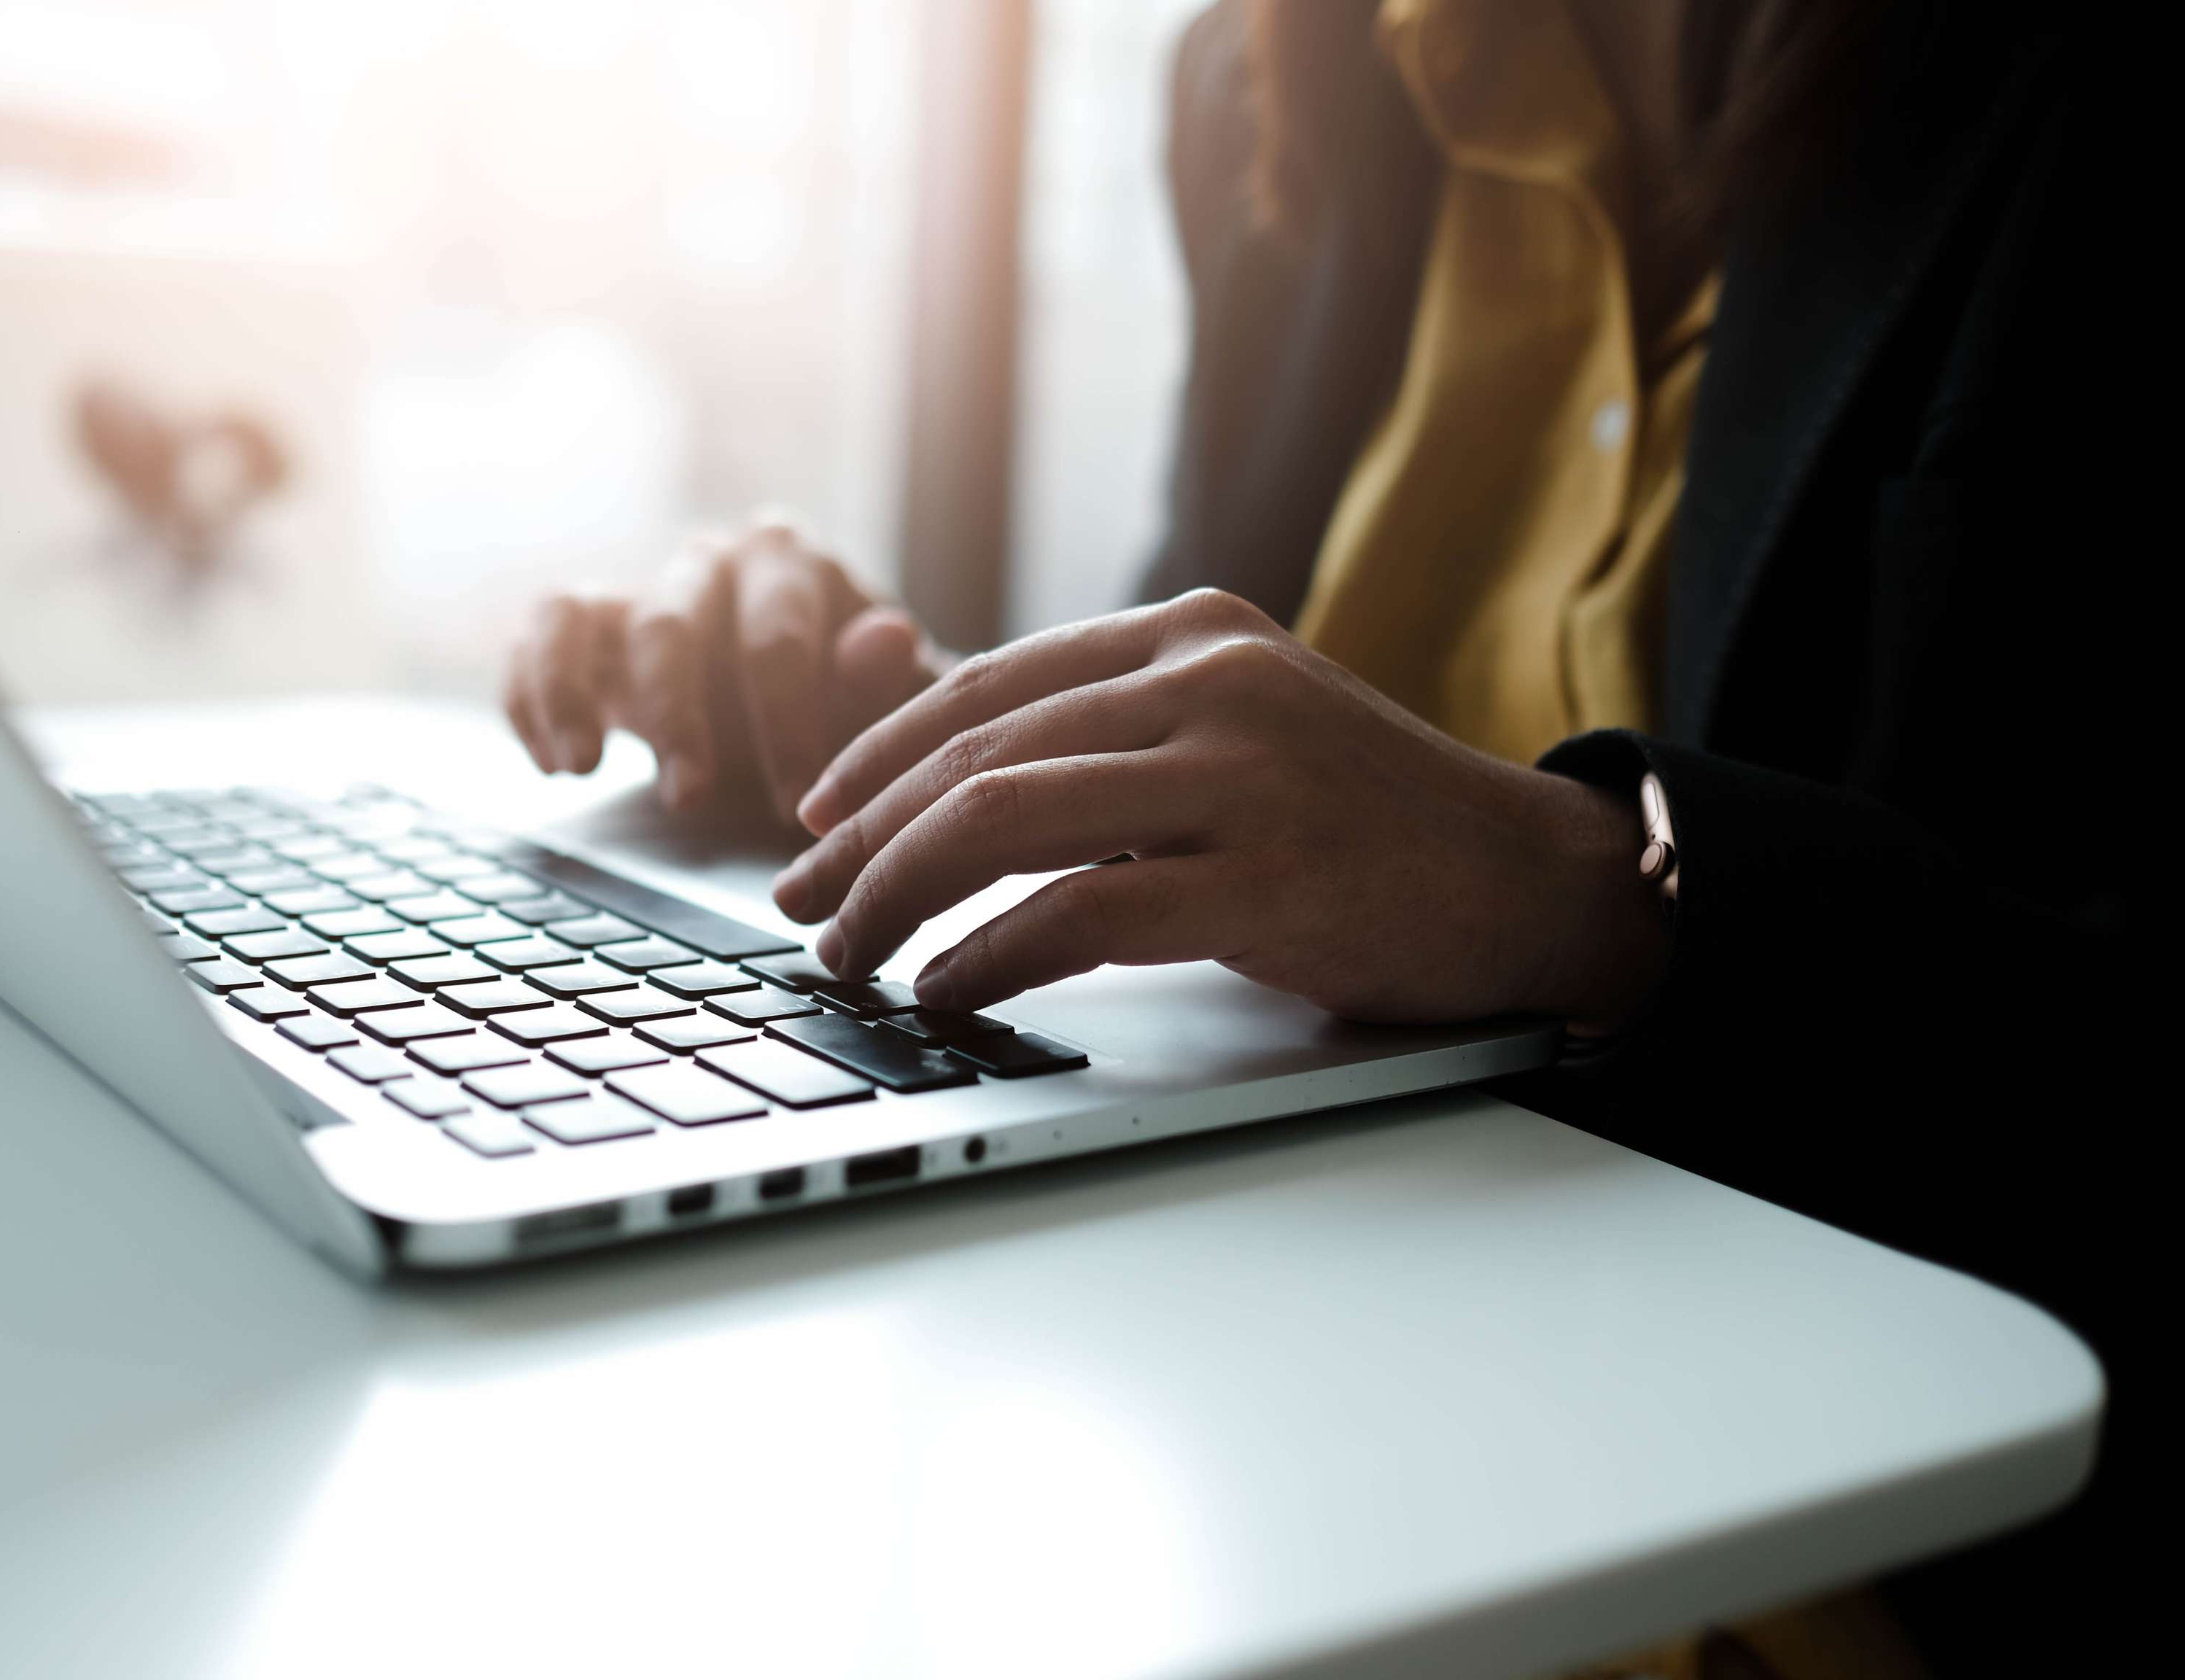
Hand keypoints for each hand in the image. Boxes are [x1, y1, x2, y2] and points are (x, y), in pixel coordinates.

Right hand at [504, 524, 942, 822]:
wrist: (804, 698)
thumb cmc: (851, 701)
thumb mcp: (884, 704)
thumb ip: (884, 679)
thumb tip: (887, 636)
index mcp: (789, 562)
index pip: (779, 639)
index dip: (785, 726)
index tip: (795, 805)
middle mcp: (709, 560)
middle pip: (673, 627)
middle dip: (678, 718)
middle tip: (690, 800)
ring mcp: (641, 586)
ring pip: (583, 616)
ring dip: (575, 694)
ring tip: (582, 768)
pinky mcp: (584, 624)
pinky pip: (538, 637)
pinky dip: (530, 694)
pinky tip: (552, 764)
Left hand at [771, 590, 1670, 1027]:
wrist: (1525, 877)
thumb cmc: (1358, 818)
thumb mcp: (1231, 730)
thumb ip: (1096, 725)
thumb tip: (913, 708)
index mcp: (1191, 632)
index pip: (989, 683)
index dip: (879, 754)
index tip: (816, 816)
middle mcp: (1210, 681)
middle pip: (977, 754)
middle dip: (863, 840)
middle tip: (803, 904)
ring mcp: (1242, 774)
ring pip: (1004, 821)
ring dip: (900, 897)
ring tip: (852, 955)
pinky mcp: (1266, 877)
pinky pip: (1079, 914)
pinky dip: (989, 956)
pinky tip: (948, 988)